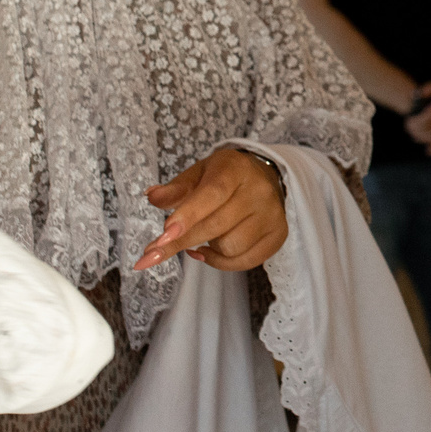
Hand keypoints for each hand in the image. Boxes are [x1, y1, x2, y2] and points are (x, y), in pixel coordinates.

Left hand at [139, 147, 288, 272]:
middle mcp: (259, 191)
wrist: (265, 179)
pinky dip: (220, 262)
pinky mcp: (278, 235)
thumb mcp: (199, 173)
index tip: (164, 233)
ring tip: (202, 235)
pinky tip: (210, 251)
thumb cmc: (225, 177)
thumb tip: (152, 197)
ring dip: (207, 247)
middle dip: (181, 241)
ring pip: (229, 247)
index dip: (188, 214)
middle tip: (153, 253)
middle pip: (216, 226)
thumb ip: (176, 188)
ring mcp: (272, 215)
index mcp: (235, 169)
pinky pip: (244, 262)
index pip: (212, 193)